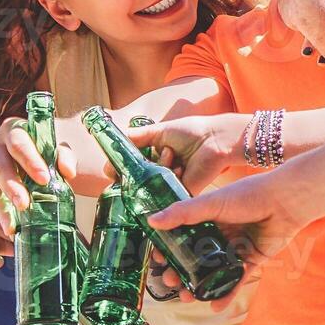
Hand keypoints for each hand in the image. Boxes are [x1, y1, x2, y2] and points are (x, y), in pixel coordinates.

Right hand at [126, 113, 251, 194]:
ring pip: (151, 183)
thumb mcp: (159, 131)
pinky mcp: (181, 192)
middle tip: (130, 168)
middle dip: (135, 171)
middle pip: (138, 179)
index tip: (110, 171)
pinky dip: (170, 173)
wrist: (214, 140)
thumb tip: (116, 138)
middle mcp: (161, 172)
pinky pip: (166, 189)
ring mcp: (170, 183)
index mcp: (156, 156)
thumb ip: (137, 137)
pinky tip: (179, 165)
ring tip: (172, 154)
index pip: (131, 167)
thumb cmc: (191, 132)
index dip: (119, 169)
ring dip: (160, 165)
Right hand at [144, 169, 316, 306]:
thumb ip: (182, 213)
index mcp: (207, 218)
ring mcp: (234, 248)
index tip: (158, 261)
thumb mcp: (211, 203)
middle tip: (169, 283)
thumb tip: (151, 220)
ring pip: (213, 271)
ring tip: (186, 298)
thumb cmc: (248, 196)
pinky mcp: (251, 260)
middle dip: (181, 272)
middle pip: (194, 257)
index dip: (169, 249)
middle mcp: (219, 233)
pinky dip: (226, 293)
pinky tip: (215, 306)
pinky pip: (236, 280)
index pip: (181, 236)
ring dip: (199, 286)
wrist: (284, 202)